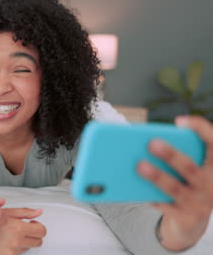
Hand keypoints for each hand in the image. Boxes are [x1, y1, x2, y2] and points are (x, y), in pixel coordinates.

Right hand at [0, 208, 45, 254]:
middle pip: (38, 242)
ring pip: (28, 248)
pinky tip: (4, 242)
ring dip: (23, 242)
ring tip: (9, 235)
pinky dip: (14, 248)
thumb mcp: (4, 212)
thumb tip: (38, 212)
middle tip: (24, 230)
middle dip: (33, 235)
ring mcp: (11, 253)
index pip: (42, 231)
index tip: (32, 224)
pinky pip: (17, 254)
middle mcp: (16, 243)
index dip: (38, 226)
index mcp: (17, 228)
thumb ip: (24, 212)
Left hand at [137, 116, 212, 250]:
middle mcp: (211, 184)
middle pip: (190, 168)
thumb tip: (145, 143)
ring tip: (139, 165)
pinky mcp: (186, 218)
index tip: (179, 121)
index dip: (199, 129)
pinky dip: (151, 196)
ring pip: (175, 188)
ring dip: (156, 177)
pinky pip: (165, 206)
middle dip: (170, 155)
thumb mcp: (189, 166)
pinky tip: (135, 187)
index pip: (212, 142)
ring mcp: (200, 202)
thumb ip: (176, 154)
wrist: (194, 216)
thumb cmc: (186, 180)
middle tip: (151, 143)